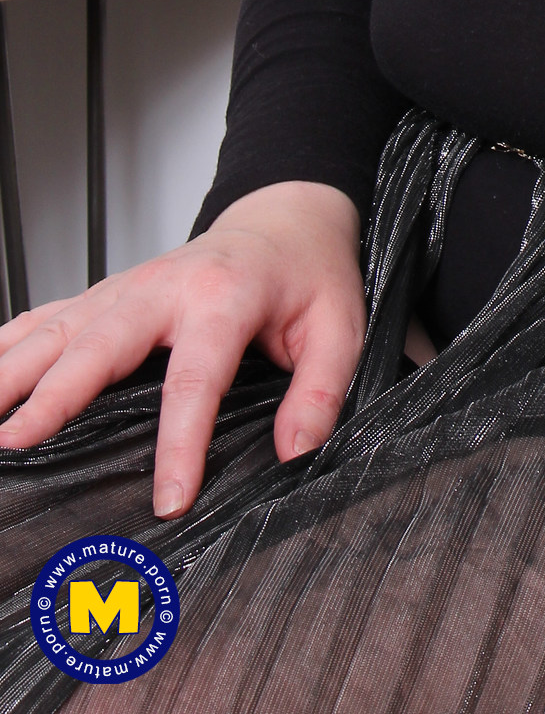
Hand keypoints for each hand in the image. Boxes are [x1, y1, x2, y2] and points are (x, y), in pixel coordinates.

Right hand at [0, 182, 363, 517]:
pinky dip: (9, 344)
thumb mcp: (340, 325)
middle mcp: (164, 287)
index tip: (169, 500)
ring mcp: (126, 287)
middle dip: (55, 396)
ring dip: (14, 371)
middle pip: (100, 344)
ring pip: (58, 328)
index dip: (181, 443)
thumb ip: (322, 389)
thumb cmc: (306, 273)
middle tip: (16, 442)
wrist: (284, 218)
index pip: (197, 378)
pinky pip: (47, 316)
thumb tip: (296, 450)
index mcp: (224, 296)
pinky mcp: (106, 294)